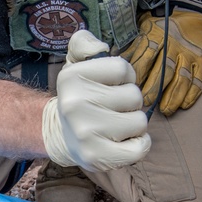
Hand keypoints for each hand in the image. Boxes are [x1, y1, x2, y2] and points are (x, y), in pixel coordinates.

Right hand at [42, 29, 150, 172]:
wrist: (61, 136)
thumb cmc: (79, 97)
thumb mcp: (75, 65)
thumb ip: (83, 44)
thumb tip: (99, 46)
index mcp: (71, 78)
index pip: (123, 68)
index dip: (124, 78)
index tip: (110, 86)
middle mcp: (74, 105)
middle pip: (134, 96)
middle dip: (129, 103)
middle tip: (112, 110)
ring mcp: (85, 133)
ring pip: (140, 122)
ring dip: (134, 124)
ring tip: (115, 126)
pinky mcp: (97, 157)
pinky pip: (140, 147)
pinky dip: (138, 145)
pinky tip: (123, 142)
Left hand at [124, 8, 201, 116]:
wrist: (190, 7)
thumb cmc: (160, 21)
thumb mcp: (144, 27)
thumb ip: (132, 45)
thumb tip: (112, 59)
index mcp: (156, 35)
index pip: (146, 56)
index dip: (139, 73)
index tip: (130, 88)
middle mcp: (174, 45)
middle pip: (164, 69)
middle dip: (155, 88)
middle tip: (146, 102)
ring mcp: (189, 53)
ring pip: (182, 77)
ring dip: (174, 95)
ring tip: (166, 110)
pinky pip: (199, 78)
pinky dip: (193, 92)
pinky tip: (185, 105)